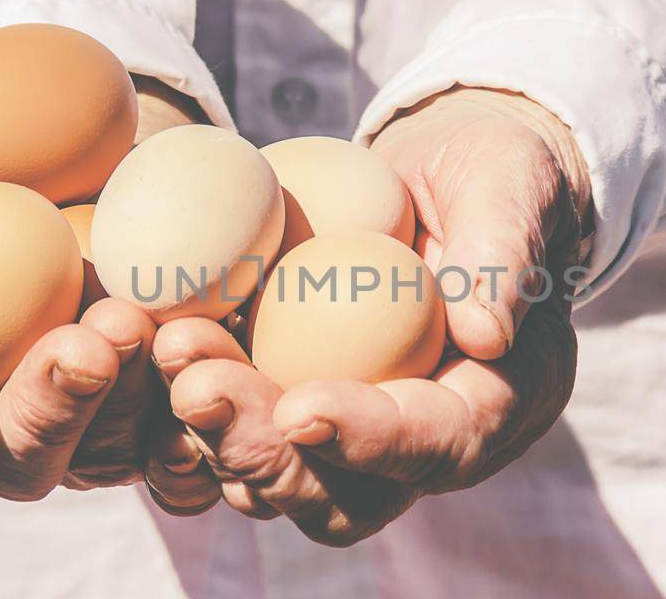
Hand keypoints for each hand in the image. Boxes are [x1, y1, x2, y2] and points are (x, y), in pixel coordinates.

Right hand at [0, 79, 219, 504]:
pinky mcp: (166, 406)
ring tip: (135, 315)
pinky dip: (195, 402)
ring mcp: (93, 424)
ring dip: (128, 393)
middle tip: (78, 347)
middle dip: (46, 414)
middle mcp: (3, 425)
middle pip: (17, 465)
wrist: (92, 141)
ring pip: (110, 450)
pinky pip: (185, 432)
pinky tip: (202, 356)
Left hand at [155, 87, 590, 544]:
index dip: (368, 440)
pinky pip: (237, 426)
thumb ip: (503, 254)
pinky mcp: (293, 397)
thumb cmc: (492, 175)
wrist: (443, 174)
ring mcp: (350, 427)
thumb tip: (485, 333)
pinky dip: (192, 396)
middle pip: (340, 490)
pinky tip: (153, 337)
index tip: (302, 410)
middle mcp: (418, 436)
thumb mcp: (512, 190)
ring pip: (275, 472)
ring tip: (170, 350)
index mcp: (492, 402)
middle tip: (199, 389)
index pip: (434, 445)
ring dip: (213, 427)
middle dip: (262, 449)